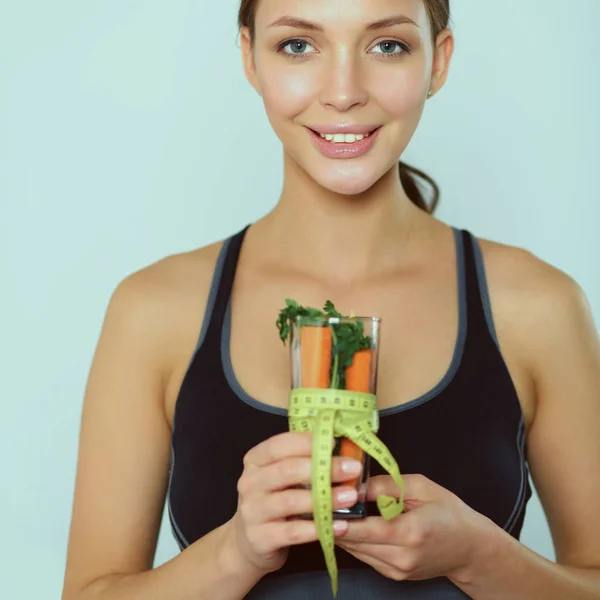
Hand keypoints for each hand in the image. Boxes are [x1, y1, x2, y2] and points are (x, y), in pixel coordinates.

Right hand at [220, 431, 362, 575]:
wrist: (248, 542)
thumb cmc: (273, 500)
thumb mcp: (280, 477)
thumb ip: (302, 461)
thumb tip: (342, 449)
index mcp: (254, 460)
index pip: (279, 445)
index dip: (307, 442)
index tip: (335, 443)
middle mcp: (249, 483)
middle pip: (287, 470)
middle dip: (324, 468)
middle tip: (352, 468)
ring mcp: (252, 511)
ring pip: (291, 501)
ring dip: (324, 498)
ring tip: (351, 496)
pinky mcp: (259, 538)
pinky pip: (293, 532)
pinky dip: (319, 528)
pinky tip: (340, 525)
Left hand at [335, 473, 495, 582]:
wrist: (470, 548)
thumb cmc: (448, 512)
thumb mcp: (421, 487)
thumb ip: (387, 485)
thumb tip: (356, 485)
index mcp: (411, 532)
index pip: (367, 529)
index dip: (340, 521)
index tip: (320, 508)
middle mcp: (402, 556)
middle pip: (356, 542)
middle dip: (334, 523)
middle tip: (316, 503)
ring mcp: (398, 570)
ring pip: (356, 551)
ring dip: (340, 533)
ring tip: (324, 511)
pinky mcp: (394, 575)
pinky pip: (365, 556)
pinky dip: (354, 541)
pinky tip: (346, 524)